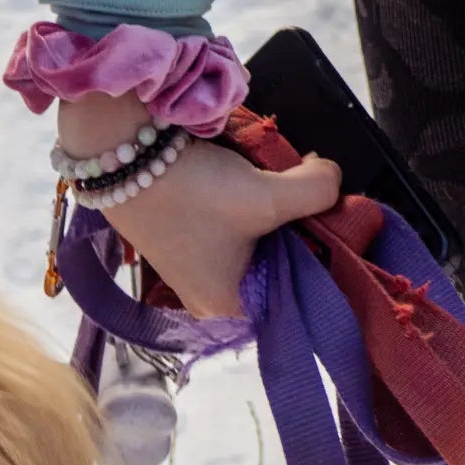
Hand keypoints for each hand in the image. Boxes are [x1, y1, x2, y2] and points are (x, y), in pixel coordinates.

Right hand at [56, 92, 339, 318]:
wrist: (125, 155)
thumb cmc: (193, 194)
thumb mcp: (266, 195)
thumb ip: (316, 192)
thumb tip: (332, 179)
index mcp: (231, 309)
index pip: (298, 294)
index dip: (323, 254)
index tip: (340, 220)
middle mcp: (214, 297)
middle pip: (280, 262)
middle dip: (298, 225)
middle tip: (313, 190)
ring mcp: (199, 265)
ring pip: (259, 238)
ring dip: (275, 207)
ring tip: (287, 176)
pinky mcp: (189, 233)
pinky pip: (237, 222)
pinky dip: (251, 198)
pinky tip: (256, 173)